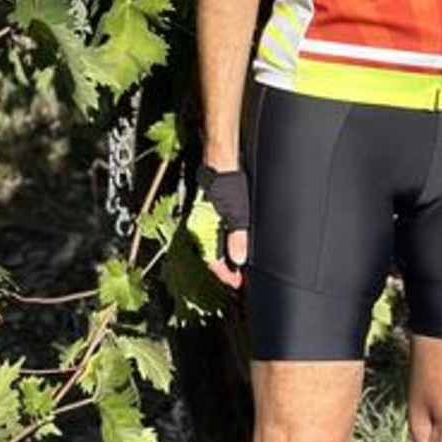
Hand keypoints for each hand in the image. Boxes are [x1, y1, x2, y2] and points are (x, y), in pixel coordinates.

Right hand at [188, 164, 250, 288]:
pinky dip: (226, 243)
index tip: (238, 283)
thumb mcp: (237, 211)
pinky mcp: (211, 211)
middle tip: (241, 278)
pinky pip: (217, 233)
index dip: (225, 275)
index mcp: (202, 229)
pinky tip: (237, 243)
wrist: (221, 158)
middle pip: (211, 256)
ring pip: (213, 246)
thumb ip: (237, 237)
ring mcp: (205, 219)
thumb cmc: (226, 179)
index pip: (212, 261)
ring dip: (226, 257)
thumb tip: (239, 259)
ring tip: (240, 265)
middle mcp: (200, 226)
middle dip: (226, 269)